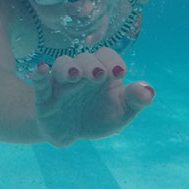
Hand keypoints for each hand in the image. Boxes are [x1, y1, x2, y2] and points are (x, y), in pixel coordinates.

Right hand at [27, 46, 153, 146]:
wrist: (70, 132)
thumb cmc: (98, 115)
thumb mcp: (121, 111)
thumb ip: (135, 100)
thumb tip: (148, 91)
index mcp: (103, 72)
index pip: (107, 56)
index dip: (113, 61)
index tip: (120, 72)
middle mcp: (82, 72)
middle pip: (85, 59)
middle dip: (92, 65)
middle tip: (98, 76)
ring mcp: (62, 83)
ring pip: (62, 65)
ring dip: (68, 68)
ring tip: (75, 75)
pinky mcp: (44, 97)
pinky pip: (40, 82)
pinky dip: (39, 74)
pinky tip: (41, 68)